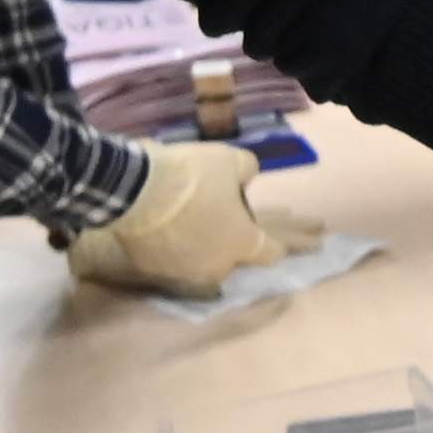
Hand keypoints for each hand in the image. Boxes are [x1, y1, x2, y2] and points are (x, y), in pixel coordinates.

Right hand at [63, 143, 281, 296]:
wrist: (132, 190)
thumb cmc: (191, 176)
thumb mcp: (231, 161)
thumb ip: (246, 171)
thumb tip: (247, 176)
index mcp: (243, 243)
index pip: (272, 251)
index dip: (284, 243)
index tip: (300, 244)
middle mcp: (217, 266)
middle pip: (235, 257)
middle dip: (241, 244)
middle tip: (237, 231)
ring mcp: (184, 271)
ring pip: (203, 260)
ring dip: (206, 246)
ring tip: (200, 226)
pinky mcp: (155, 269)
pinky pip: (173, 258)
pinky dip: (177, 246)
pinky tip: (171, 230)